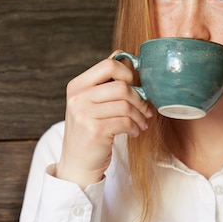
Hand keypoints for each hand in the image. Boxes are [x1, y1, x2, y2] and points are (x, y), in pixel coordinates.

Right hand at [55, 53, 152, 188]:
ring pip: (126, 104)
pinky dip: (135, 127)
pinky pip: (125, 122)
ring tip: (141, 122)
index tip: (135, 86)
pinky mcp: (94, 131)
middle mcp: (78, 97)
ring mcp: (84, 114)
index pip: (108, 65)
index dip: (128, 73)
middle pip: (121, 86)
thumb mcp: (90, 103)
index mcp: (77, 85)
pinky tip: (134, 131)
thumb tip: (127, 58)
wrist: (77, 162)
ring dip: (140, 115)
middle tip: (145, 109)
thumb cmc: (89, 130)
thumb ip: (105, 83)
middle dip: (139, 98)